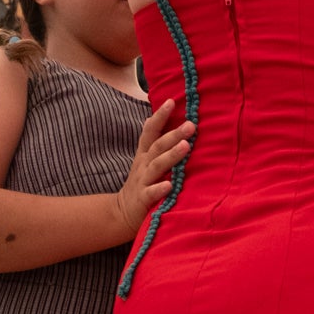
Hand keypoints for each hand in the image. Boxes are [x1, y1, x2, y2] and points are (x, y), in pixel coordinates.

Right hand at [109, 101, 193, 238]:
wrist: (122, 212)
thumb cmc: (142, 183)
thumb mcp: (146, 161)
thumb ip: (155, 143)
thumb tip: (160, 120)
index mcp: (145, 154)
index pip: (150, 131)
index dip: (160, 116)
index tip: (172, 101)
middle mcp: (144, 165)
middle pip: (158, 146)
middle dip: (174, 134)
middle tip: (191, 124)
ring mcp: (143, 181)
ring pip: (157, 166)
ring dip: (171, 155)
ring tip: (186, 146)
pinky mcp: (143, 199)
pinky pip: (151, 193)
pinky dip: (159, 188)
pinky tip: (169, 185)